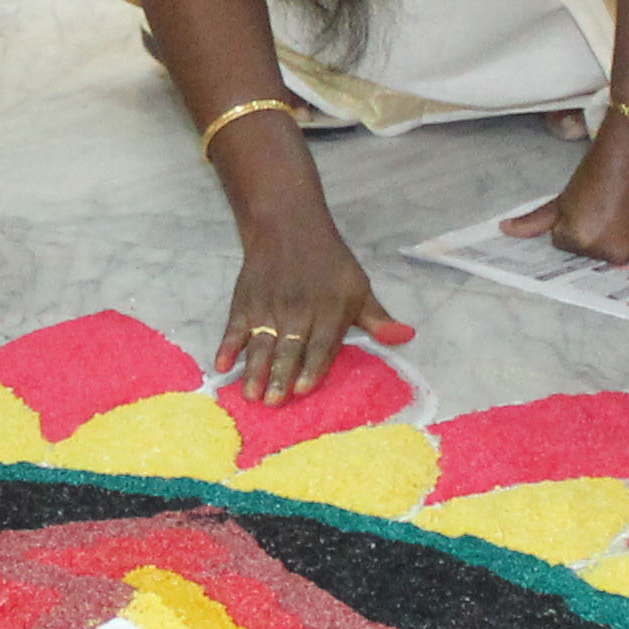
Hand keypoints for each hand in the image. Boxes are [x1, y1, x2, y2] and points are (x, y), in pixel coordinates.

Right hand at [215, 209, 411, 408]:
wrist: (288, 226)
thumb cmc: (329, 263)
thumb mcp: (359, 287)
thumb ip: (377, 319)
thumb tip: (407, 337)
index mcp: (329, 310)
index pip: (321, 344)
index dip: (312, 367)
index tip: (304, 389)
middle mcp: (298, 310)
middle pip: (289, 347)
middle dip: (281, 375)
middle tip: (274, 401)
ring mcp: (269, 306)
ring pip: (262, 341)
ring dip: (255, 368)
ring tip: (251, 394)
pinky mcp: (245, 302)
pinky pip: (234, 326)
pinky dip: (227, 345)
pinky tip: (222, 364)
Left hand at [503, 108, 628, 266]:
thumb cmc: (601, 165)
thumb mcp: (565, 194)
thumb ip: (536, 219)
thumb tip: (506, 230)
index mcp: (581, 240)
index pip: (570, 245)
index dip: (578, 224)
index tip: (590, 204)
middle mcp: (612, 252)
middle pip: (600, 252)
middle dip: (603, 233)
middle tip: (612, 203)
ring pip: (628, 251)